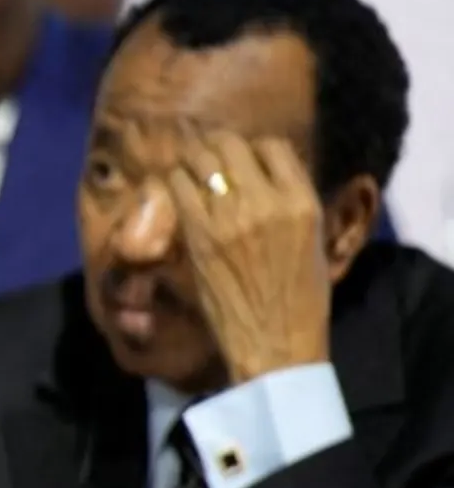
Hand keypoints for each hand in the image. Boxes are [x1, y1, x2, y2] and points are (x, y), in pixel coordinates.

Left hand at [166, 128, 331, 384]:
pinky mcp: (199, 235)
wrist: (276, 341)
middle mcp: (267, 202)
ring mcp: (230, 217)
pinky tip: (175, 194)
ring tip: (189, 177)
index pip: (273, 147)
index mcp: (303, 201)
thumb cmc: (300, 298)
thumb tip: (266, 176)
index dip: (253, 151)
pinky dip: (173, 185)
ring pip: (200, 160)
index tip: (242, 164)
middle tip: (206, 164)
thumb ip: (291, 202)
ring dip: (191, 164)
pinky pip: (178, 189)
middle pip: (231, 145)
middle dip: (216, 149)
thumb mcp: (313, 240)